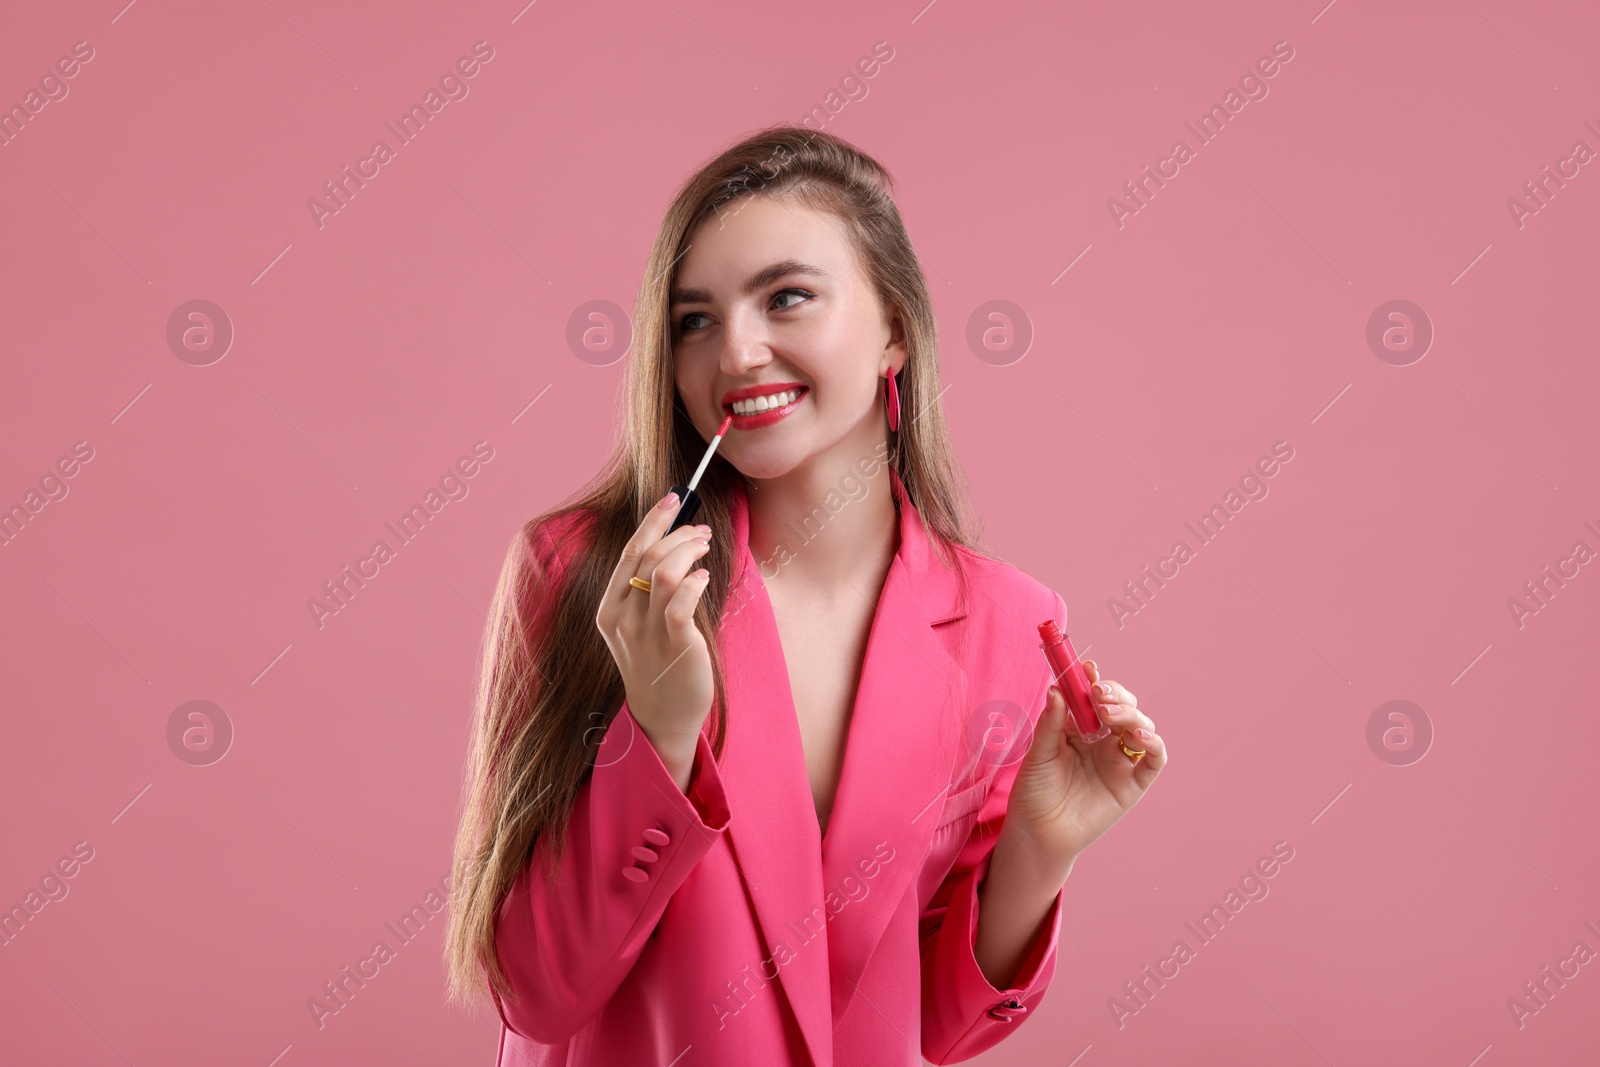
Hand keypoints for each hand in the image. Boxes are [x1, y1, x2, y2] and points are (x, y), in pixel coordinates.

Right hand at [594, 491, 715, 758]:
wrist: (663, 717)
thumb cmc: (657, 663)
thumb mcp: (641, 624)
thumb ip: (648, 589)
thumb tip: (672, 541)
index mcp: (609, 609)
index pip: (629, 552)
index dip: (653, 521)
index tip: (674, 498)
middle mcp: (623, 619)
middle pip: (646, 556)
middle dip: (676, 532)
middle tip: (699, 529)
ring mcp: (647, 633)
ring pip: (663, 572)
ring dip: (688, 551)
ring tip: (704, 548)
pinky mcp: (675, 645)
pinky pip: (681, 601)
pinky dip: (694, 580)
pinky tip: (705, 577)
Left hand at [1003, 659, 1167, 871]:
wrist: (1038, 833)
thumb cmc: (1034, 792)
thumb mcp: (1038, 754)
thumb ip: (1050, 724)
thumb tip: (1055, 689)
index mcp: (1080, 729)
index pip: (1094, 697)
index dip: (1094, 680)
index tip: (1087, 669)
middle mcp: (1104, 741)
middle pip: (1122, 706)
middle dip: (1115, 694)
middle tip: (1098, 693)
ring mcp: (1120, 761)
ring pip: (1140, 726)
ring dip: (1130, 713)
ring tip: (1110, 714)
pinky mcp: (1133, 784)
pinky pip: (1154, 760)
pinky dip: (1153, 743)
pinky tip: (1139, 734)